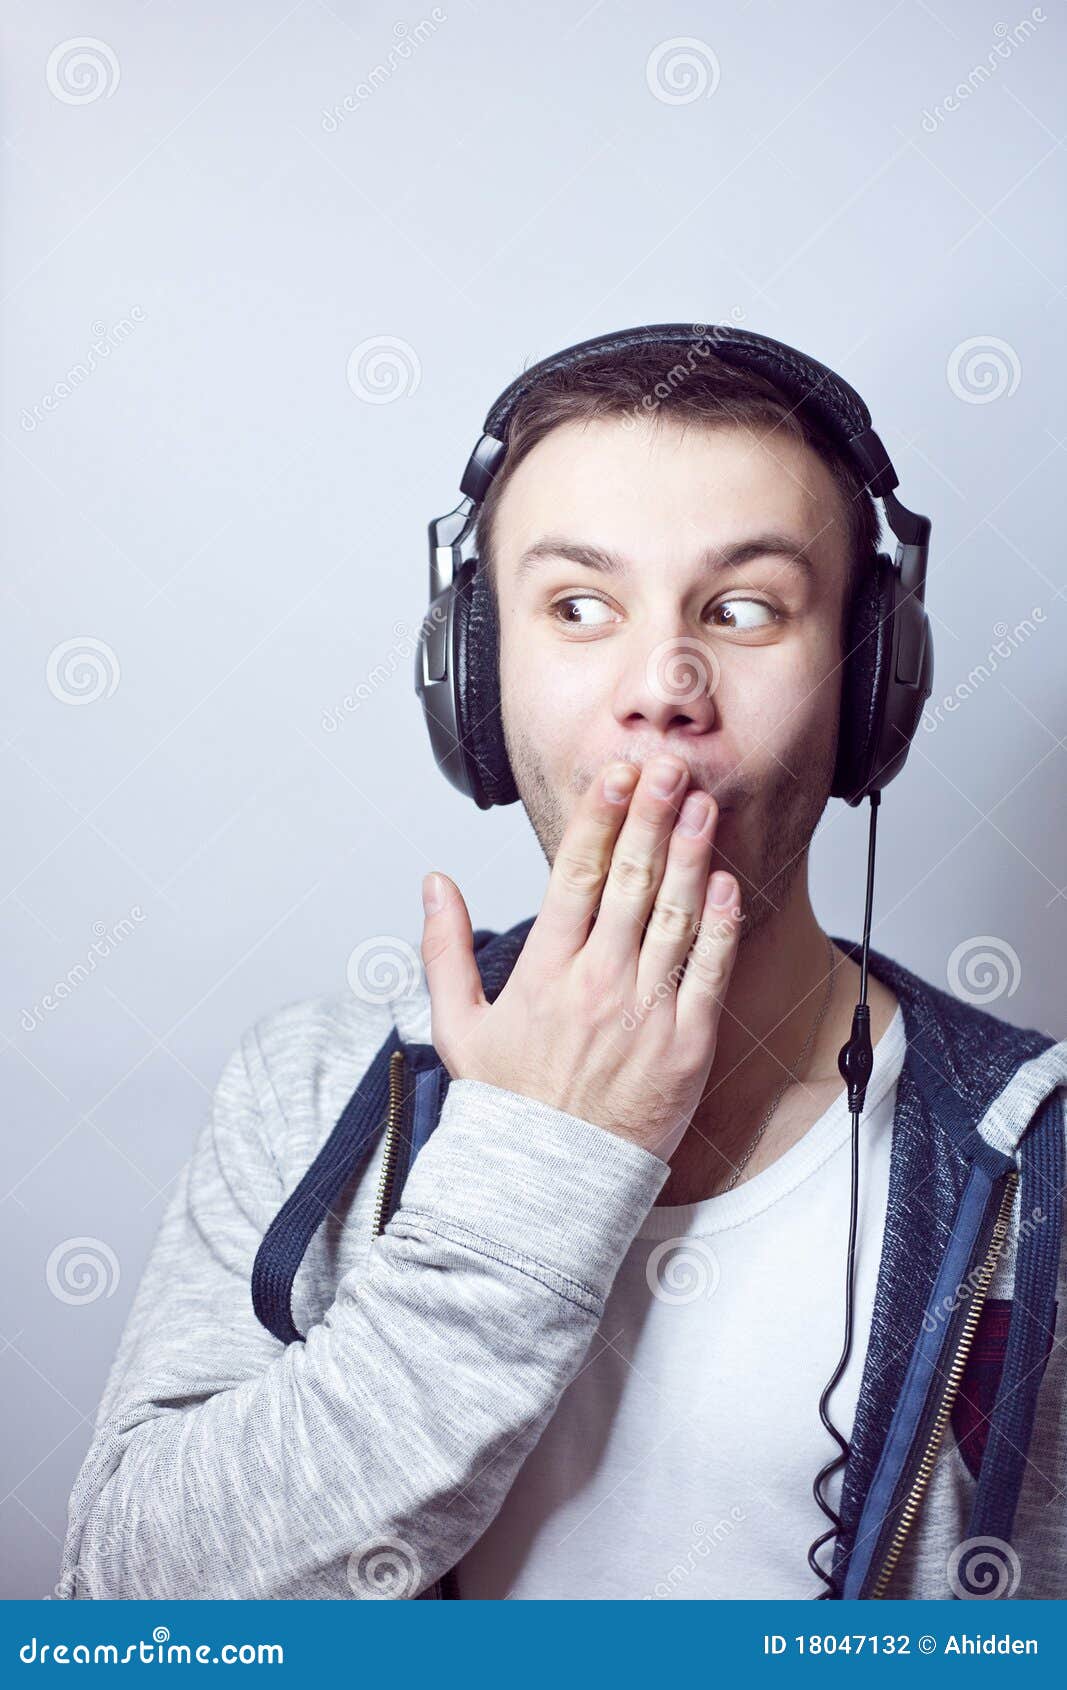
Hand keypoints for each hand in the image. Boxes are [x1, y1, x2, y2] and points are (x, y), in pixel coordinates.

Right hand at [420, 754, 742, 1160]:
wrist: (548, 1183)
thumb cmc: (507, 1103)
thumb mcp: (457, 1025)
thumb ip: (445, 948)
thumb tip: (435, 884)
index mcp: (543, 972)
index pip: (575, 876)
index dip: (599, 819)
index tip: (616, 775)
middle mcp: (596, 984)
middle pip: (632, 881)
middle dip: (653, 816)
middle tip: (672, 766)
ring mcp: (644, 1013)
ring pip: (675, 916)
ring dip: (692, 854)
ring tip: (704, 804)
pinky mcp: (686, 1046)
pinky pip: (709, 973)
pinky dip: (721, 925)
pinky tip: (727, 883)